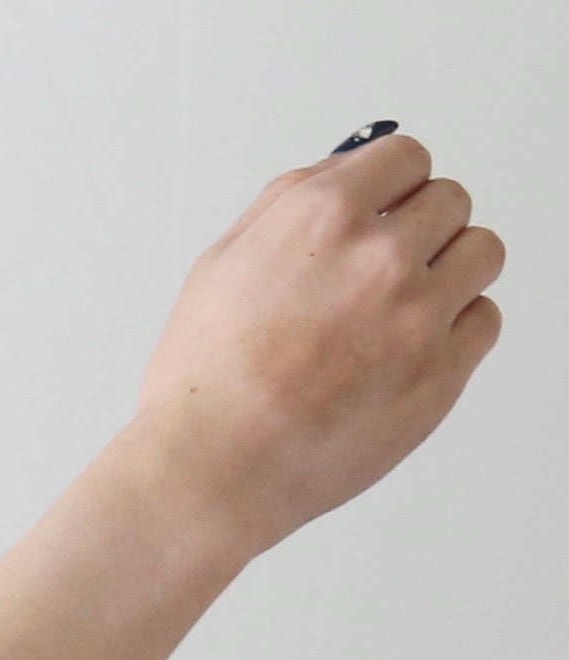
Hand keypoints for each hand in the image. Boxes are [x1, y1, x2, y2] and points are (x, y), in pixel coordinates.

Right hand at [136, 132, 503, 557]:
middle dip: (422, 228)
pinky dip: (458, 330)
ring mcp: (416, 317)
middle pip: (451, 201)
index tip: (387, 211)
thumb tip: (344, 167)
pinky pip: (484, 322)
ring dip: (452, 270)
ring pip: (481, 254)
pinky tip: (413, 351)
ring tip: (410, 307)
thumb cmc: (205, 382)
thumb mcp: (222, 265)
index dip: (394, 186)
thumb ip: (288, 205)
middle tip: (388, 271)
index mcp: (323, 215)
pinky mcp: (440, 374)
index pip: (407, 156)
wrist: (210, 473)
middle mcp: (378, 256)